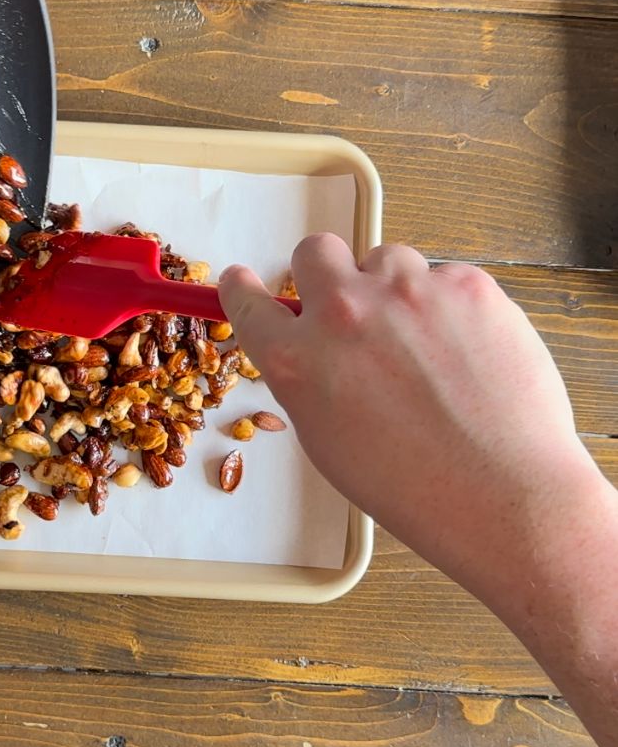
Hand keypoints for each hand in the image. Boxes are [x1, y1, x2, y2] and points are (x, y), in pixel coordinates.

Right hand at [220, 234, 617, 746]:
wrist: (503, 496)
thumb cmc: (412, 486)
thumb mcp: (325, 439)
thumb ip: (308, 378)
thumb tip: (313, 346)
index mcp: (296, 359)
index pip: (247, 301)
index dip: (243, 288)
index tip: (242, 279)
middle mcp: (342, 313)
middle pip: (315, 250)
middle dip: (326, 272)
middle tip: (351, 306)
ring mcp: (406, 292)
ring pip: (387, 261)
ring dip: (394, 291)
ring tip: (424, 344)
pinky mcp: (466, 285)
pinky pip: (445, 278)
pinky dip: (450, 306)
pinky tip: (466, 353)